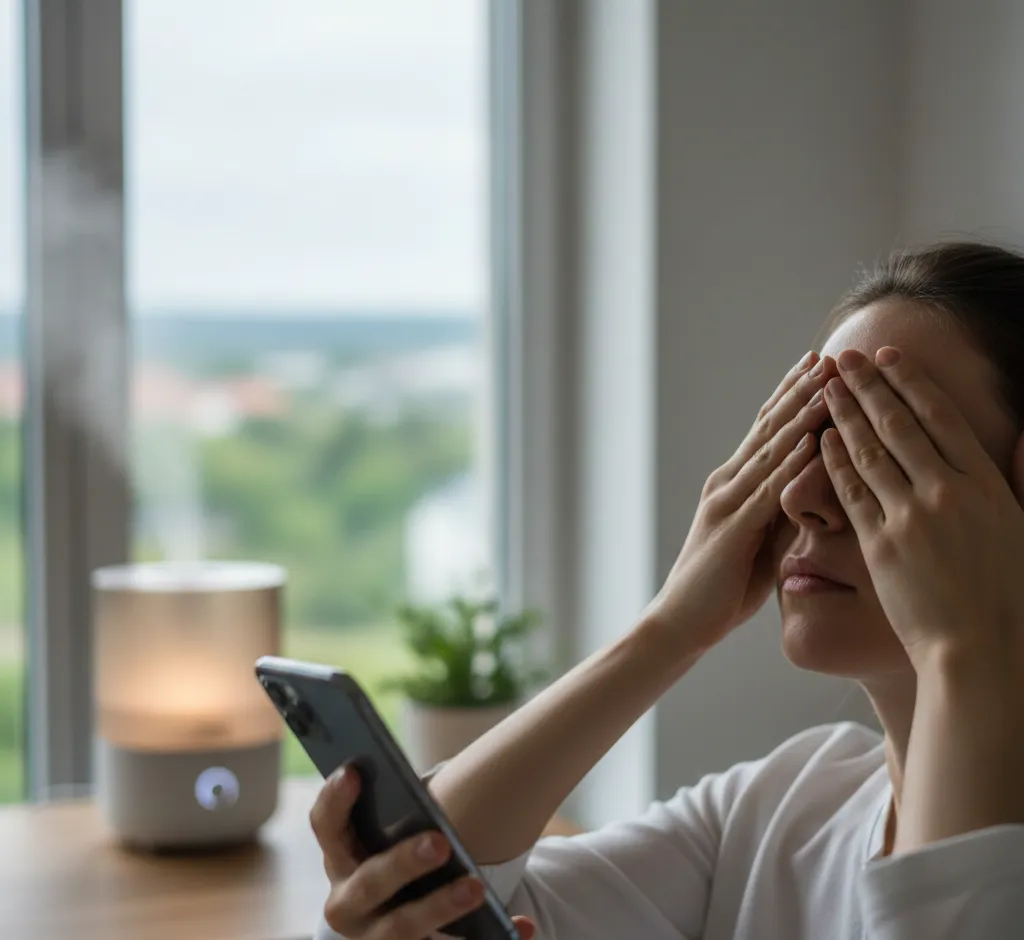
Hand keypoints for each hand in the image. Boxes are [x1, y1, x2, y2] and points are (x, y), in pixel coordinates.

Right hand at [310, 766, 536, 939]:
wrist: (389, 925)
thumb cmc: (392, 862)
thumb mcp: (382, 840)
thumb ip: (396, 811)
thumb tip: (429, 780)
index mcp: (339, 860)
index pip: (326, 825)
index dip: (335, 800)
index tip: (355, 772)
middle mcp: (347, 904)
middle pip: (369, 883)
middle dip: (402, 863)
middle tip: (440, 842)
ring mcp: (375, 938)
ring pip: (402, 929)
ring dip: (440, 907)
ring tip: (477, 887)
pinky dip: (490, 939)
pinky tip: (522, 926)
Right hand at [644, 350, 836, 651]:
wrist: (680, 622)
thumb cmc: (722, 589)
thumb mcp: (762, 542)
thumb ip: (784, 512)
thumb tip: (818, 488)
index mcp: (734, 485)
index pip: (767, 431)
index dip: (792, 397)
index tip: (819, 366)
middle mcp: (727, 483)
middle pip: (768, 428)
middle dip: (799, 390)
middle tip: (828, 355)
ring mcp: (726, 503)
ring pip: (769, 450)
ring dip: (799, 414)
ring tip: (825, 382)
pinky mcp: (731, 528)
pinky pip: (766, 491)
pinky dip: (789, 464)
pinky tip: (809, 440)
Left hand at [820, 346, 1023, 664]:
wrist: (985, 650)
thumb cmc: (1015, 596)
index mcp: (986, 484)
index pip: (940, 417)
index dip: (910, 382)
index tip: (889, 356)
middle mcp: (946, 492)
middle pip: (898, 424)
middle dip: (868, 385)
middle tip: (844, 358)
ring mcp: (910, 517)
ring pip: (870, 452)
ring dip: (844, 414)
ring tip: (827, 386)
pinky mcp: (880, 545)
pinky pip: (851, 492)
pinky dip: (835, 461)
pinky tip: (820, 438)